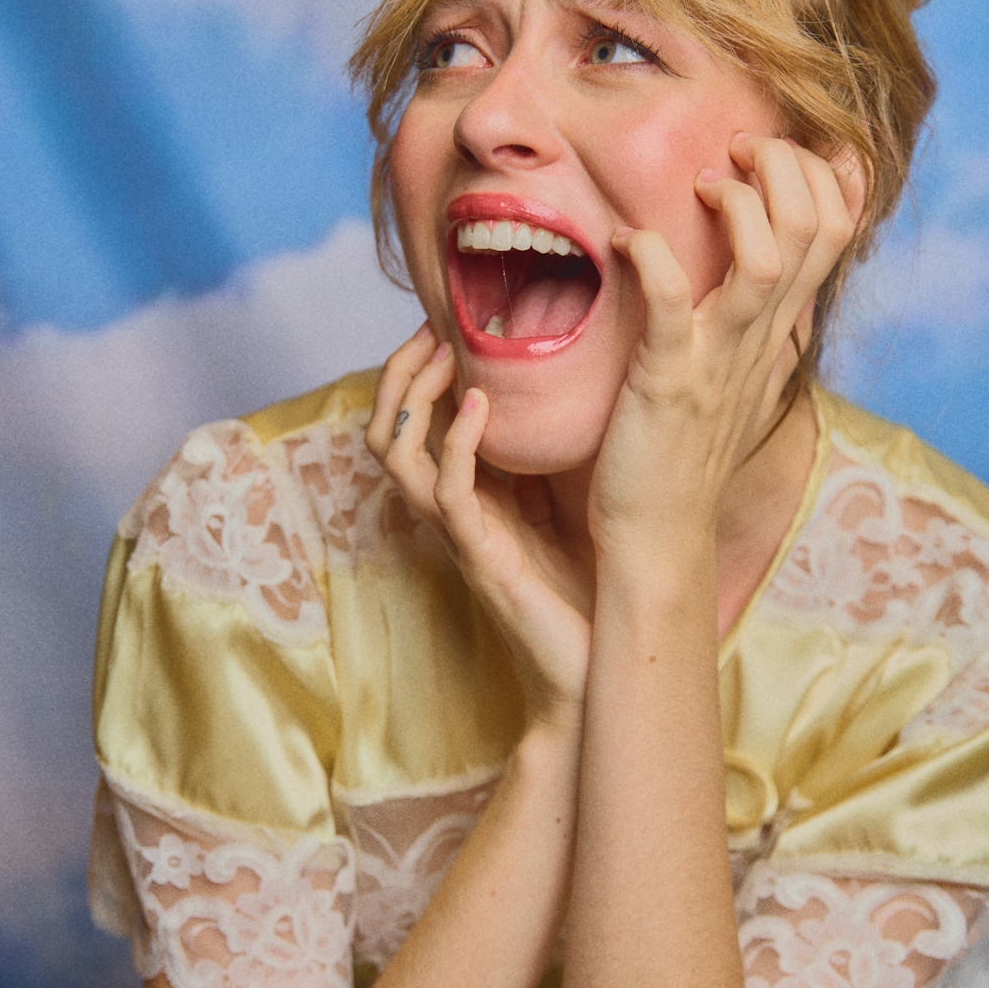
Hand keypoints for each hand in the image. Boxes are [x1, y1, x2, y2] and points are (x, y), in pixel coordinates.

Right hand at [366, 328, 592, 724]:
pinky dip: (457, 444)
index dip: (414, 372)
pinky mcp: (481, 556)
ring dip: (416, 397)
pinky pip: (447, 493)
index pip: (410, 422)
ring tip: (449, 358)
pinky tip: (481, 407)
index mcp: (469, 496)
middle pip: (385, 430)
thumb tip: (569, 391)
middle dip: (400, 373)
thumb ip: (550, 456)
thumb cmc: (590, 588)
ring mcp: (460, 535)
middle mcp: (451, 513)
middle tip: (433, 330)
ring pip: (397, 456)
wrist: (602, 662)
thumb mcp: (568, 503)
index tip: (447, 325)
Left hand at [589, 134, 856, 565]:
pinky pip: (671, 301)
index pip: (836, 230)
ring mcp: (719, 359)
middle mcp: (760, 339)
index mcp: (777, 330)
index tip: (769, 152)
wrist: (660, 535)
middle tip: (731, 154)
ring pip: (765, 257)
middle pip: (814, 226)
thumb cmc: (683, 453)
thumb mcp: (738, 376)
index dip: (820, 172)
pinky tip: (626, 241)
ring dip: (737, 202)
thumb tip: (767, 274)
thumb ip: (757, 323)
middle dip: (781, 165)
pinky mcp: (669, 379)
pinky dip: (652, 256)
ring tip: (700, 186)